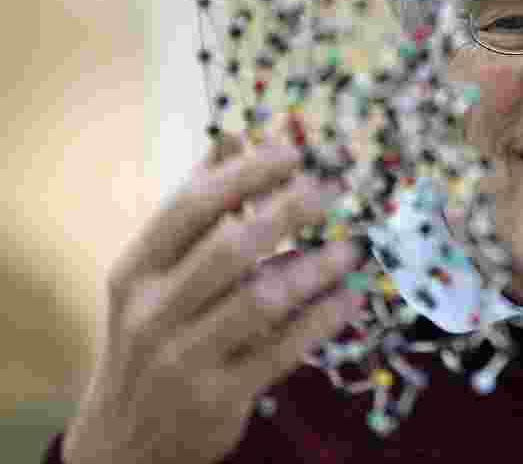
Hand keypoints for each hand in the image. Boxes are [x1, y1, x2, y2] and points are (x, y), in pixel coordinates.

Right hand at [62, 130, 365, 463]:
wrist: (122, 442)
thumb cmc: (149, 337)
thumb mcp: (151, 277)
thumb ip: (193, 210)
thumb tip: (233, 136)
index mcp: (135, 271)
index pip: (190, 207)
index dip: (244, 174)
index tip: (293, 152)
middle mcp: (153, 312)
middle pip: (229, 249)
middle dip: (286, 212)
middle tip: (331, 190)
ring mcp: (183, 358)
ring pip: (261, 300)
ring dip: (315, 268)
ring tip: (352, 248)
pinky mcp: (218, 397)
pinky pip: (283, 349)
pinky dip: (322, 319)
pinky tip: (351, 297)